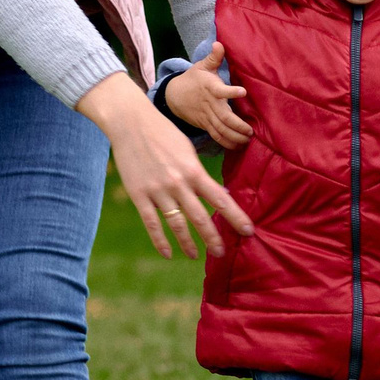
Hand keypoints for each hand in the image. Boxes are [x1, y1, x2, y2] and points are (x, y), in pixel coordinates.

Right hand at [74, 72, 253, 258]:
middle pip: (200, 217)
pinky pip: (151, 224)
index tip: (248, 231)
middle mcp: (178, 183)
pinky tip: (168, 254)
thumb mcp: (188, 150)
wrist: (131, 123)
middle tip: (222, 253)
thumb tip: (219, 195)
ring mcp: (157, 190)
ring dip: (188, 243)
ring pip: (177, 224)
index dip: (235, 217)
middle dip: (213, 238)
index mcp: (194, 171)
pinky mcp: (139, 195)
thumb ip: (199, 174)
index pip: (220, 199)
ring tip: (196, 256)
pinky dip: (160, 241)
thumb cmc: (164, 135)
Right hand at [162, 42, 252, 147]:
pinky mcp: (205, 125)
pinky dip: (227, 143)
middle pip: (224, 118)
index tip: (243, 92)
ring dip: (235, 137)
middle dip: (237, 126)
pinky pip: (216, 136)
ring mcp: (207, 117)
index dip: (231, 91)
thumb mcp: (201, 66)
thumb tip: (219, 43)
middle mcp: (210, 105)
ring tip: (248, 140)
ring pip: (221, 130)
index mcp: (210, 88)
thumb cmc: (193, 79)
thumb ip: (213, 57)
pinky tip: (238, 146)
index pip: (220, 90)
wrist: (174, 96)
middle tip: (250, 130)